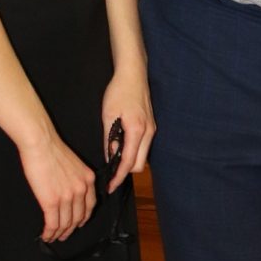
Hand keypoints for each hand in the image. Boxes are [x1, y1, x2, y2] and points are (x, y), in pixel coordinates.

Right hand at [18, 128, 96, 241]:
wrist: (41, 143)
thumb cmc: (52, 149)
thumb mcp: (74, 164)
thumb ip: (76, 179)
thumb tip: (69, 191)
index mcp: (88, 180)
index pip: (89, 206)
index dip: (83, 218)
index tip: (78, 224)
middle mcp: (81, 190)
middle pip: (78, 218)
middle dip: (70, 229)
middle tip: (64, 235)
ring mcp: (67, 197)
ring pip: (65, 223)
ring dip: (59, 233)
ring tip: (53, 237)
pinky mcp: (52, 201)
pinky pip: (52, 223)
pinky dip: (49, 232)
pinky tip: (46, 235)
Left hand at [101, 63, 154, 189]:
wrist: (133, 75)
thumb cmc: (119, 92)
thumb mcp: (108, 116)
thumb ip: (110, 139)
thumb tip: (110, 157)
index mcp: (136, 130)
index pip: (128, 162)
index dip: (119, 176)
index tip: (111, 186)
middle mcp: (148, 133)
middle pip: (138, 165)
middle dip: (124, 171)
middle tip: (109, 172)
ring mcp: (152, 129)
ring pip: (142, 156)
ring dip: (129, 161)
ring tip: (113, 158)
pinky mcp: (151, 126)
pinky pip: (143, 147)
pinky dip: (133, 152)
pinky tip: (121, 146)